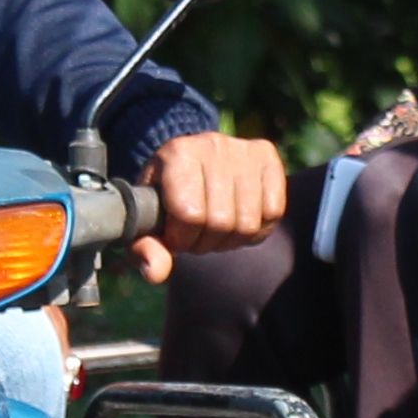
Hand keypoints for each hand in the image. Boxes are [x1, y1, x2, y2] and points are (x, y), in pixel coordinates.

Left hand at [142, 131, 287, 256]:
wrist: (188, 162)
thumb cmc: (164, 197)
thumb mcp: (145, 220)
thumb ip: (144, 248)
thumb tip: (157, 272)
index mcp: (177, 154)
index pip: (191, 215)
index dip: (182, 239)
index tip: (175, 238)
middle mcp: (212, 145)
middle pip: (222, 222)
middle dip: (206, 242)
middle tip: (197, 235)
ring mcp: (243, 149)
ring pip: (249, 222)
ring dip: (231, 239)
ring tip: (215, 229)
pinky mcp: (268, 156)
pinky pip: (273, 212)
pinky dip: (256, 230)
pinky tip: (238, 221)